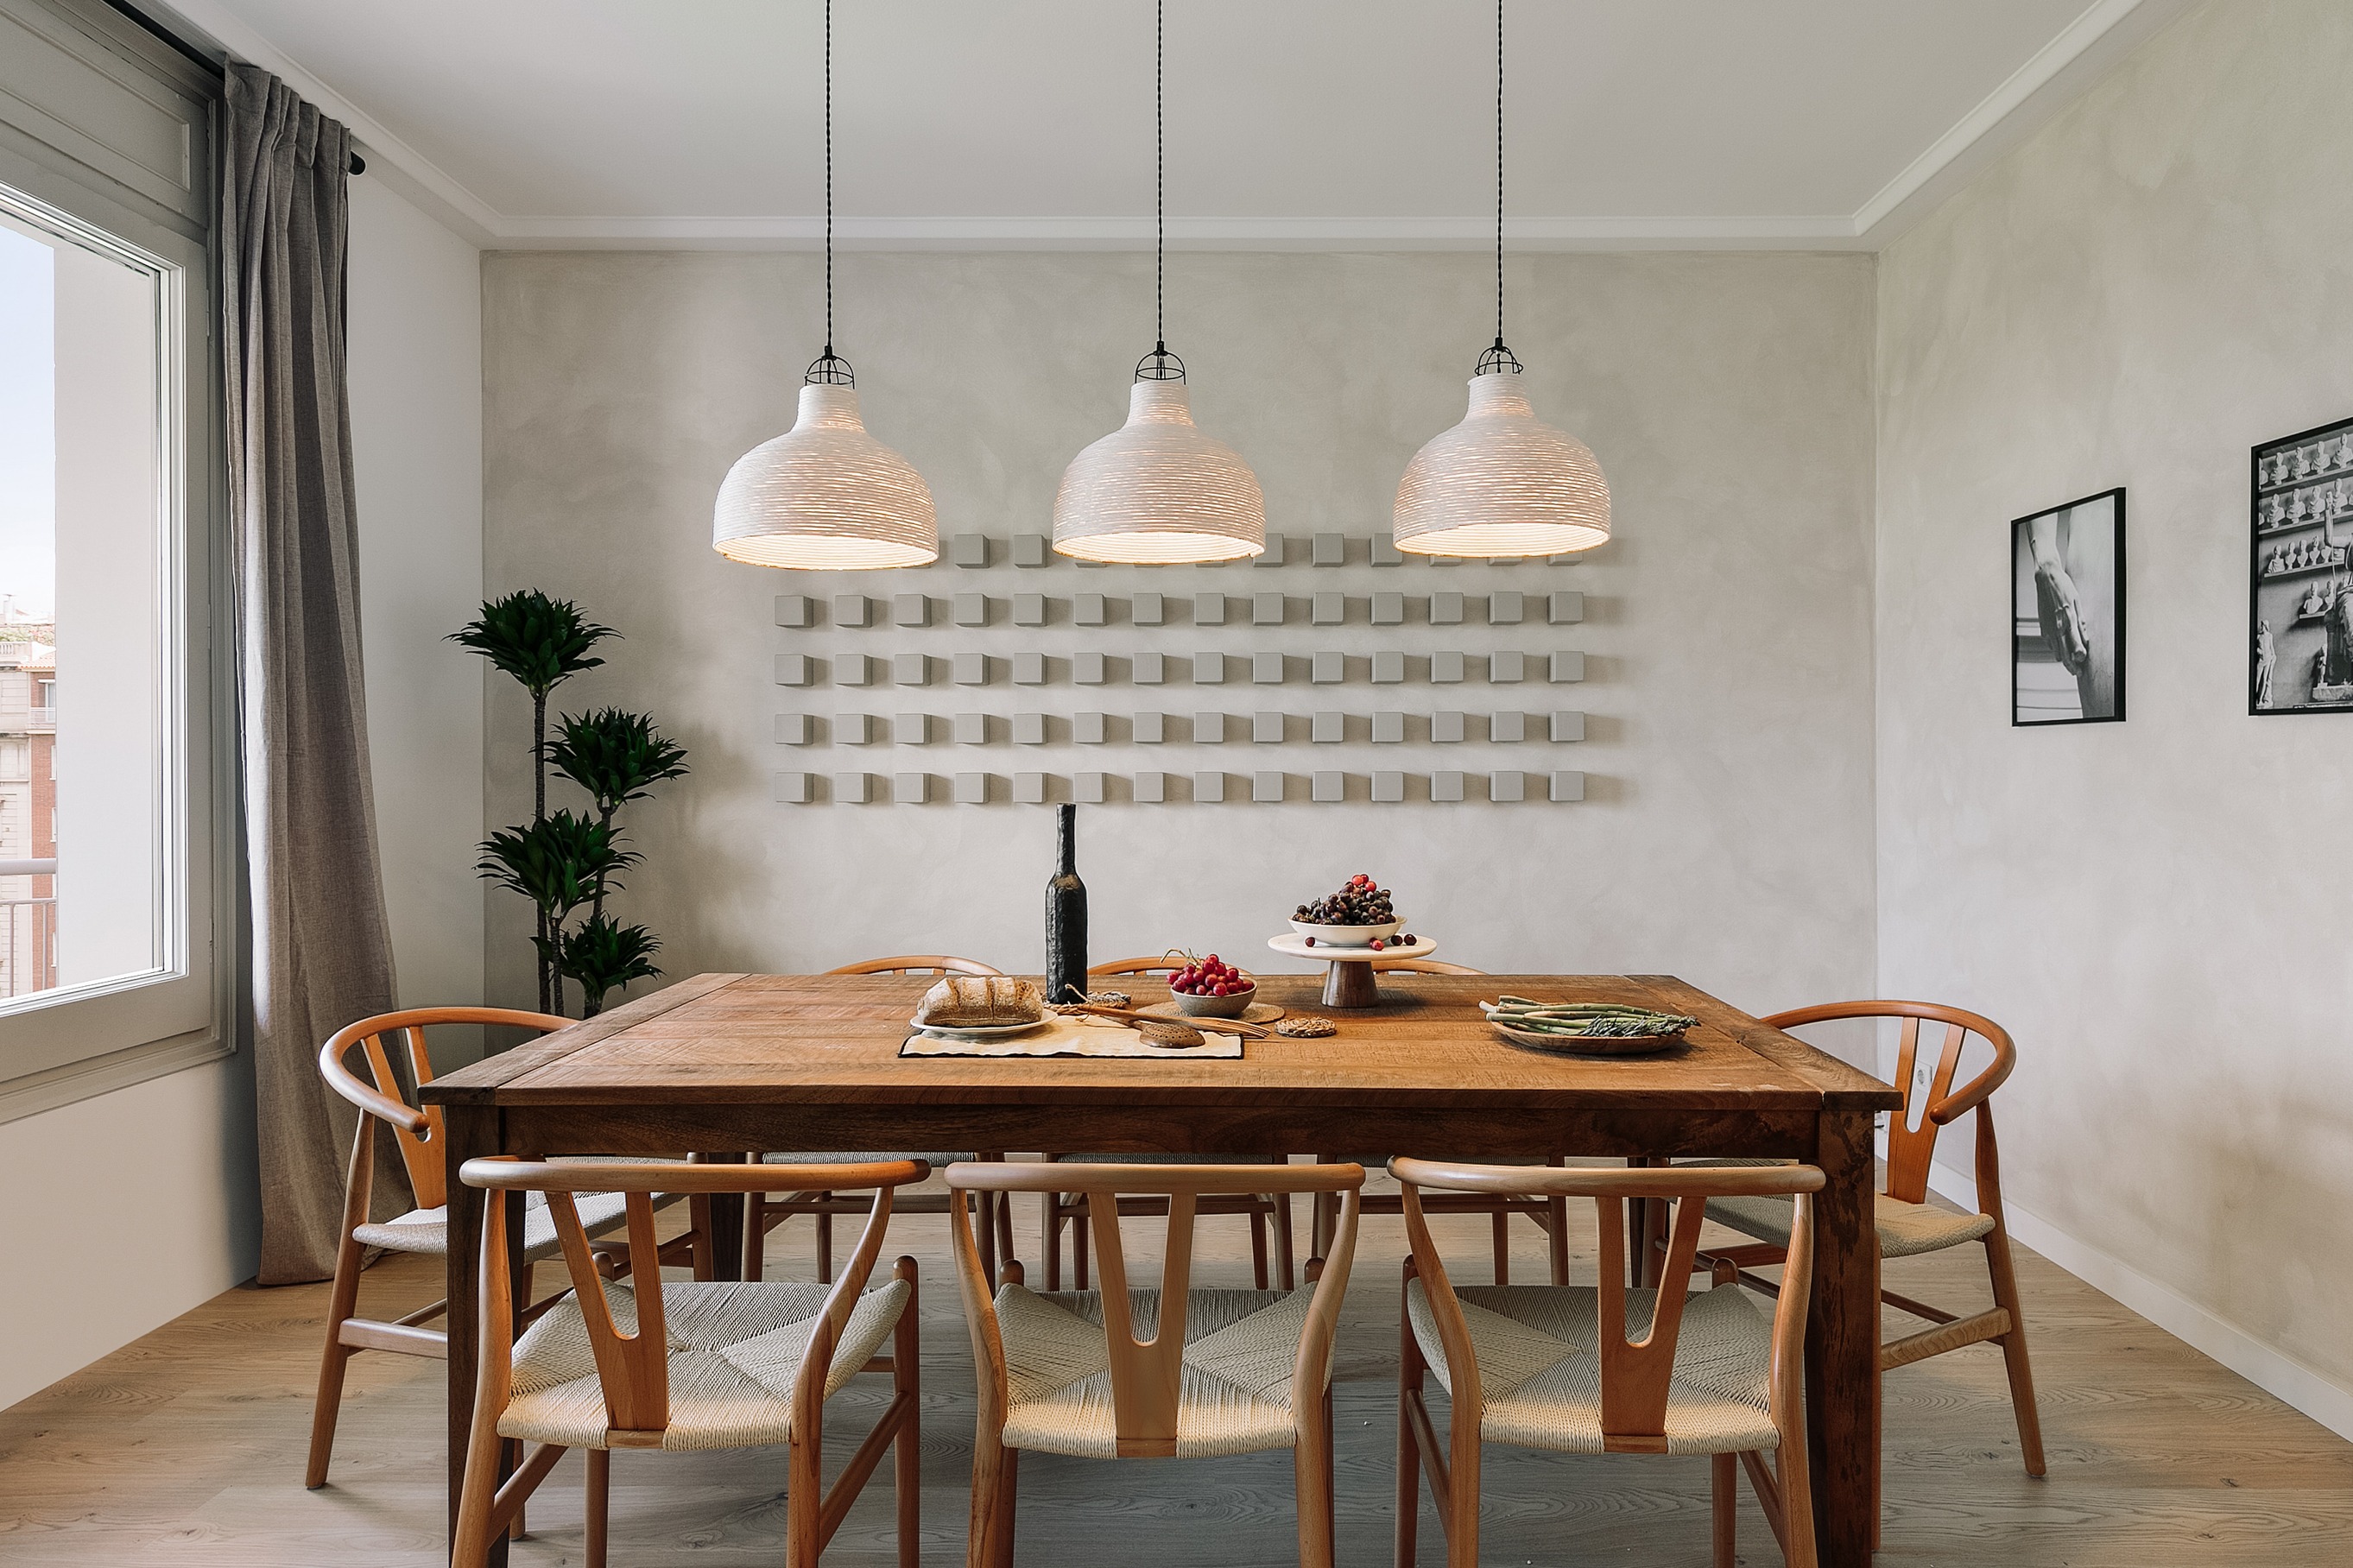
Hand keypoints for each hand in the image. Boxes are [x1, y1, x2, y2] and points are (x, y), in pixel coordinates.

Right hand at [2034, 560, 2089, 674]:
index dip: (2078, 656)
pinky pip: (2049, 641)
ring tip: (2069, 664)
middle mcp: (2056, 625)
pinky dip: (2055, 647)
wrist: (2046, 578)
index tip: (2083, 663)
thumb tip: (2086, 637)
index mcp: (2068, 619)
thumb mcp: (2078, 601)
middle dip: (2070, 664)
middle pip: (2063, 651)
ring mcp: (2048, 626)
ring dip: (2062, 658)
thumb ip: (2081, 621)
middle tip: (2076, 673)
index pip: (2074, 643)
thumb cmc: (2064, 587)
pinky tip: (2059, 651)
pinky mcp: (2043, 625)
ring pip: (2055, 648)